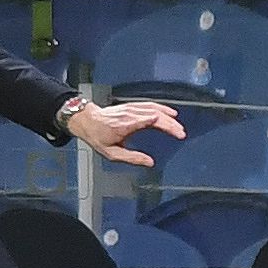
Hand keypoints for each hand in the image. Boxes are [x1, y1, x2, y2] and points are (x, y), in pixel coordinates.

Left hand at [66, 98, 185, 167]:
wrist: (86, 120)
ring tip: (178, 124)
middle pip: (155, 114)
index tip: (176, 132)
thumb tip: (149, 162)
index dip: (165, 124)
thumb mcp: (112, 153)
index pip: (149, 121)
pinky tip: (169, 113)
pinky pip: (149, 105)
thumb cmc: (98, 136)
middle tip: (181, 133)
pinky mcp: (131, 106)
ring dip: (168, 115)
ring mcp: (130, 108)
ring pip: (153, 108)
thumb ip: (132, 158)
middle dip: (170, 123)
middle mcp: (130, 114)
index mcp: (125, 124)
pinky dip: (161, 108)